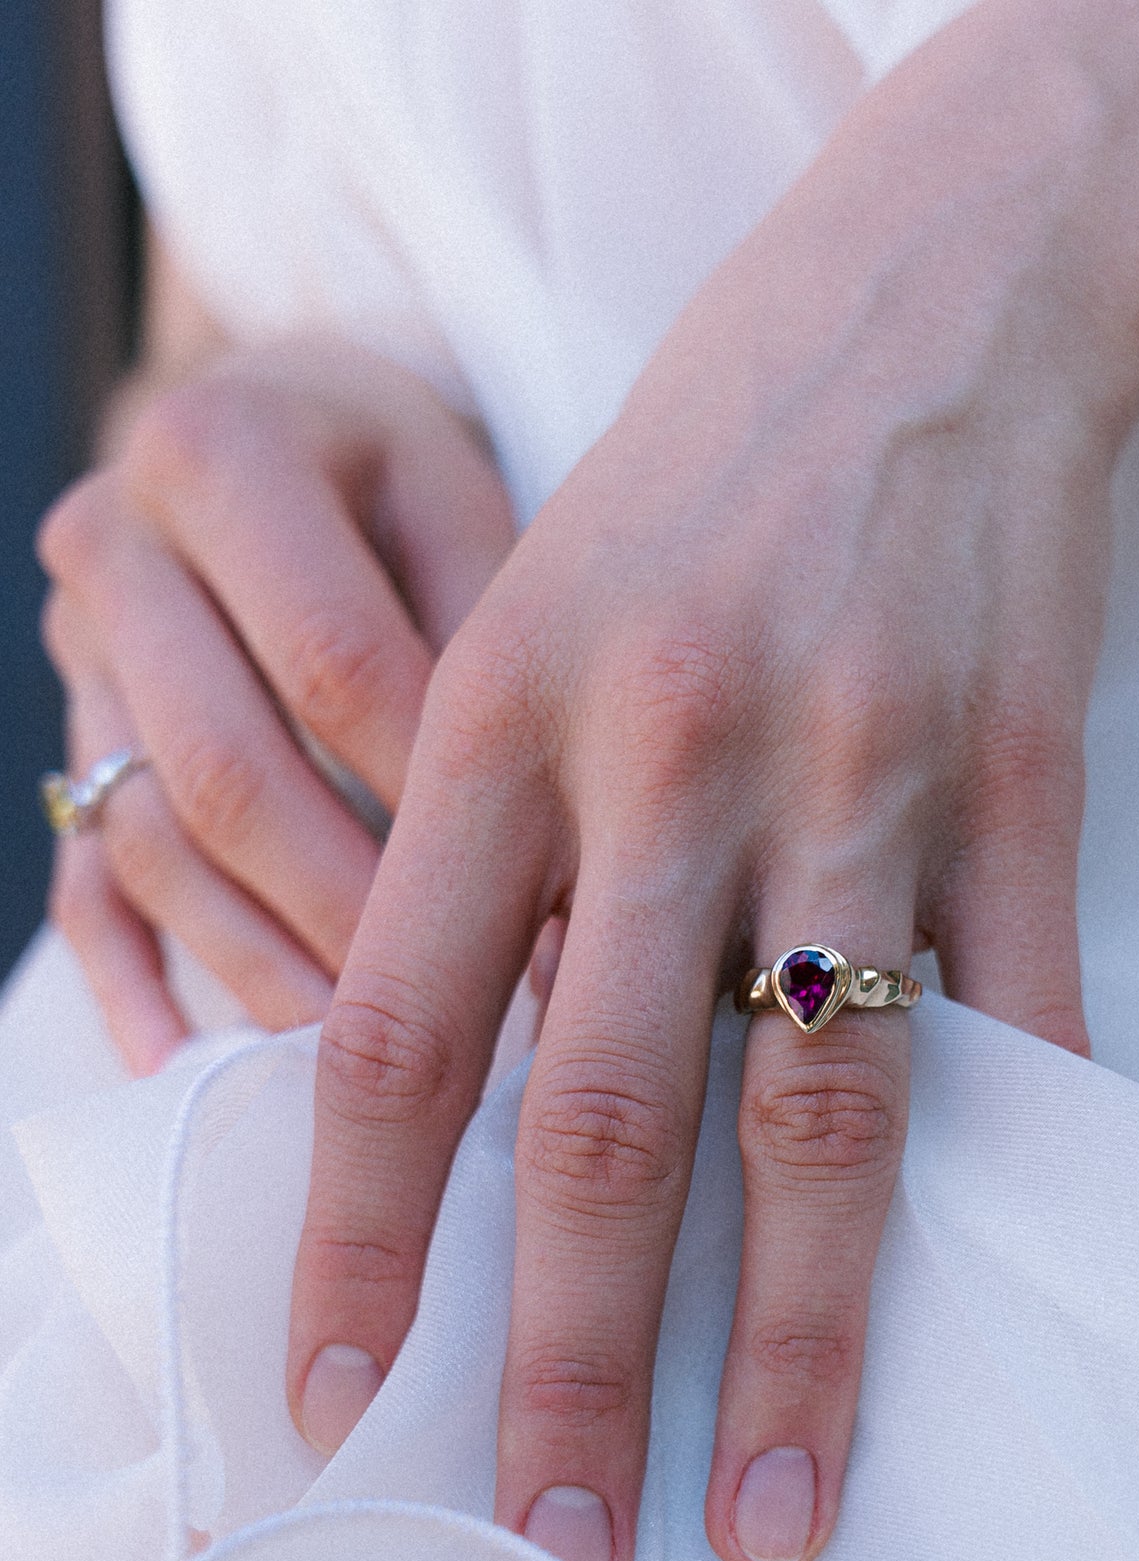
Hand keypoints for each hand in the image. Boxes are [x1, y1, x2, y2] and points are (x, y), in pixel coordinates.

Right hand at [37, 338, 515, 1071]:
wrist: (278, 420)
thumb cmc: (400, 476)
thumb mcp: (462, 499)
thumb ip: (497, 650)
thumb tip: (564, 874)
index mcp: (220, 451)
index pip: (333, 665)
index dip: (430, 798)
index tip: (531, 903)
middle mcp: (116, 545)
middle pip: (225, 771)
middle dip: (342, 906)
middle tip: (449, 1016)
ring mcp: (75, 654)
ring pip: (151, 840)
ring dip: (253, 959)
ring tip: (352, 1058)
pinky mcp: (70, 737)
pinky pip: (80, 879)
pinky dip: (131, 977)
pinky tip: (182, 1059)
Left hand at [285, 57, 1115, 1560]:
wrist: (925, 300)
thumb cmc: (690, 492)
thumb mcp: (526, 635)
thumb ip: (502, 879)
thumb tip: (490, 1142)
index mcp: (499, 720)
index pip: (398, 1024)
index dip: (358, 1230)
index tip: (336, 1402)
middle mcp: (672, 755)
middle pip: (609, 1110)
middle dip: (577, 1359)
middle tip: (564, 1547)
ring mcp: (861, 772)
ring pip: (826, 1102)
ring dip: (806, 1332)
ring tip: (786, 1506)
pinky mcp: (1019, 777)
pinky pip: (1021, 1009)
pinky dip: (1013, 1165)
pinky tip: (1001, 1310)